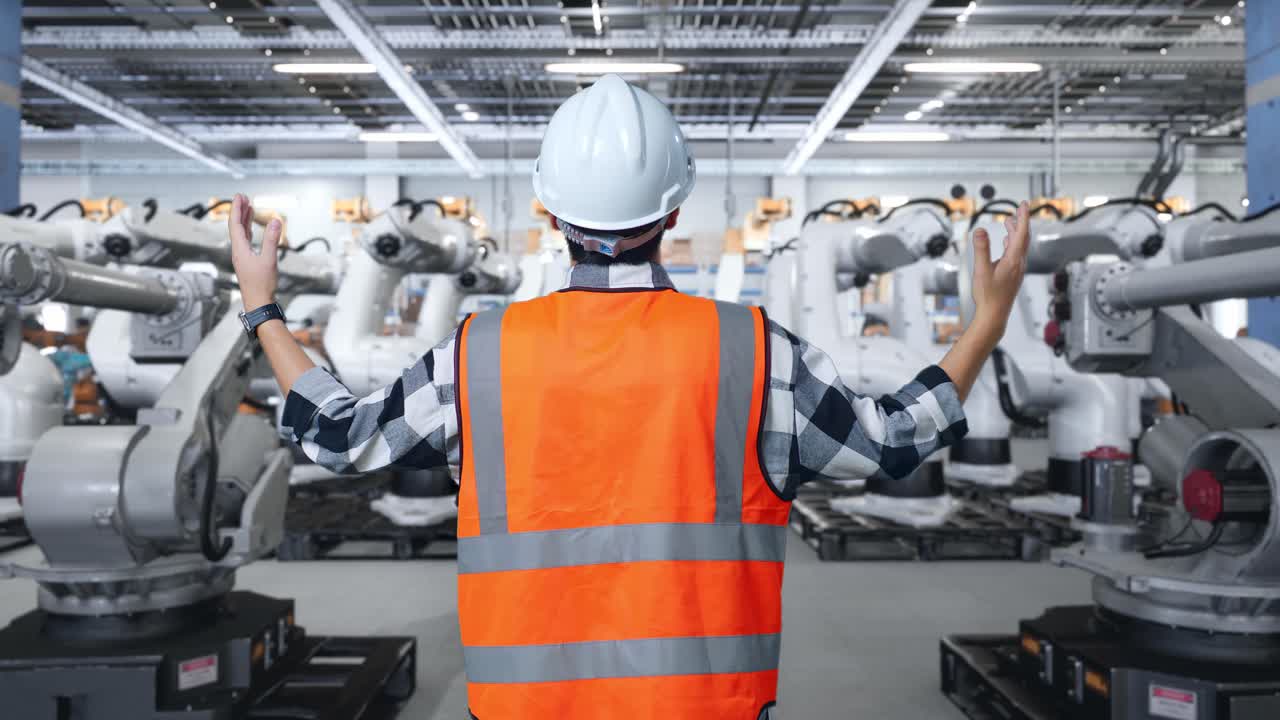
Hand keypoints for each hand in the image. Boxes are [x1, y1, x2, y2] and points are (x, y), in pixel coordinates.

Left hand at [228, 193, 281, 309]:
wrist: (259, 303)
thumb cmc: (262, 284)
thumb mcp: (269, 260)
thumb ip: (272, 240)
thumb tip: (276, 221)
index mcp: (239, 249)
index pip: (235, 224)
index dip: (237, 209)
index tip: (240, 197)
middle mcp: (238, 251)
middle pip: (236, 227)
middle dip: (240, 211)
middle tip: (244, 197)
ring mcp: (242, 256)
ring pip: (241, 233)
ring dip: (244, 220)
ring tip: (249, 208)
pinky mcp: (248, 261)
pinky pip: (246, 241)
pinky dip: (249, 230)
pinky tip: (253, 228)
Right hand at [969, 200, 1030, 345]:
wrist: (994, 315)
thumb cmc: (988, 296)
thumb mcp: (981, 271)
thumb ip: (981, 249)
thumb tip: (981, 231)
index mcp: (1013, 260)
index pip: (1022, 233)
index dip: (1023, 217)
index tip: (1024, 205)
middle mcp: (1019, 264)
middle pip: (1024, 238)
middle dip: (1021, 222)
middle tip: (1019, 209)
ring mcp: (1017, 270)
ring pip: (1020, 246)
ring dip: (1017, 232)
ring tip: (1011, 222)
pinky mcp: (1013, 275)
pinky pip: (1017, 254)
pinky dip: (1013, 243)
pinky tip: (1007, 243)